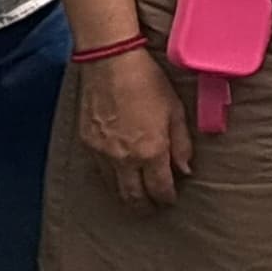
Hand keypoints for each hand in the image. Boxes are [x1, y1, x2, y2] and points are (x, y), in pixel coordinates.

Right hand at [77, 47, 191, 211]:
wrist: (110, 61)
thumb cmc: (147, 81)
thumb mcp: (175, 110)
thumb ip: (182, 144)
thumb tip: (185, 170)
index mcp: (151, 151)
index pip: (160, 189)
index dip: (167, 198)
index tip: (171, 199)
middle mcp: (125, 159)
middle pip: (134, 198)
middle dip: (145, 207)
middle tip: (153, 208)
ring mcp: (102, 153)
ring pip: (114, 188)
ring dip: (126, 196)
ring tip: (136, 197)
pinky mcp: (87, 143)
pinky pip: (99, 171)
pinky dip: (110, 178)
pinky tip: (117, 175)